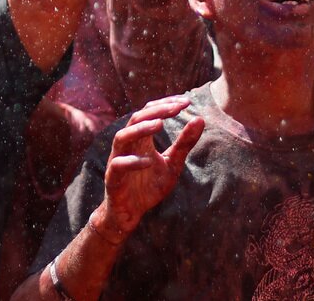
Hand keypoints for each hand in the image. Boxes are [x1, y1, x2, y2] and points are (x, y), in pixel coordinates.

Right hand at [98, 96, 204, 238]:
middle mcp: (128, 144)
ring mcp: (118, 159)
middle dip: (157, 111)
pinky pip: (119, 165)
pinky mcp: (113, 178)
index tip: (187, 102)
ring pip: (122, 137)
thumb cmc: (149, 186)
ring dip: (140, 129)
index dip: (166, 104)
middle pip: (136, 118)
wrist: (131, 213)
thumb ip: (184, 144)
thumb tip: (200, 119)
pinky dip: (133, 162)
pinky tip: (149, 161)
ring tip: (160, 124)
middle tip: (177, 107)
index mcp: (141, 138)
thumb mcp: (173, 164)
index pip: (149, 111)